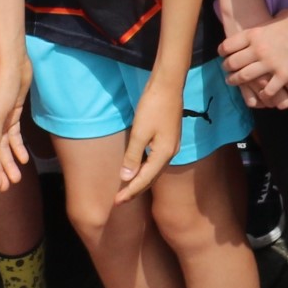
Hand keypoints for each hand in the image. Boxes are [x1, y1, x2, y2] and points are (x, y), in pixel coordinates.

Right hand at [0, 49, 31, 190]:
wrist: (12, 62)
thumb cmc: (1, 85)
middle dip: (0, 170)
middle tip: (8, 187)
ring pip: (3, 146)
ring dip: (9, 162)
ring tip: (17, 178)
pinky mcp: (11, 114)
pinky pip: (12, 135)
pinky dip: (17, 147)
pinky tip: (23, 158)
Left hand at [114, 72, 187, 202]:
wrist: (169, 85)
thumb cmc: (153, 107)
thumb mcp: (139, 132)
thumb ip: (133, 156)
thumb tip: (127, 177)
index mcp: (164, 153)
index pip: (144, 179)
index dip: (130, 191)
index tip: (116, 202)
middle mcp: (171, 152)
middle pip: (152, 177)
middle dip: (136, 189)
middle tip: (119, 201)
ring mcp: (172, 145)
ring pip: (155, 170)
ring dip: (141, 181)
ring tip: (127, 189)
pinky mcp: (169, 138)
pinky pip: (156, 161)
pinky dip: (146, 170)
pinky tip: (138, 169)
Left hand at [221, 8, 287, 106]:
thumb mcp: (279, 16)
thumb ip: (271, 24)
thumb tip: (272, 22)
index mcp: (255, 34)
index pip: (229, 45)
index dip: (223, 51)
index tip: (223, 55)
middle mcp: (257, 50)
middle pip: (233, 63)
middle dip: (228, 69)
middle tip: (228, 73)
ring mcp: (269, 63)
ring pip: (245, 77)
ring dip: (238, 82)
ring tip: (236, 84)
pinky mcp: (283, 74)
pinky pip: (268, 90)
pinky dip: (264, 95)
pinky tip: (264, 96)